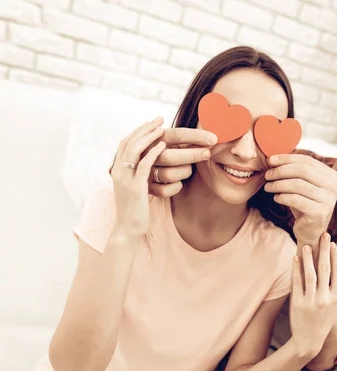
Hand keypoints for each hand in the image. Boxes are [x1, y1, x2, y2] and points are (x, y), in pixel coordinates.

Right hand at [110, 117, 165, 236]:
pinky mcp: (135, 187)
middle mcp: (118, 172)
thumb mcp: (134, 189)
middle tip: (160, 118)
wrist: (128, 230)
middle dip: (145, 128)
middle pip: (129, 142)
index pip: (125, 143)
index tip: (151, 122)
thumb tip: (148, 164)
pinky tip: (163, 145)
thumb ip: (137, 175)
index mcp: (117, 171)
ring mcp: (125, 179)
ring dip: (149, 136)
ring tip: (162, 128)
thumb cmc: (135, 211)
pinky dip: (153, 152)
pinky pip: (144, 165)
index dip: (138, 131)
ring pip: (134, 150)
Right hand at [146, 126, 217, 197]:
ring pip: (169, 175)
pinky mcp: (147, 188)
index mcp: (154, 138)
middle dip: (192, 155)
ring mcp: (145, 172)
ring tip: (189, 168)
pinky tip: (180, 182)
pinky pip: (165, 191)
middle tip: (207, 154)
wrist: (143, 168)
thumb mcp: (172, 139)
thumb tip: (213, 138)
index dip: (196, 136)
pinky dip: (176, 187)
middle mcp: (146, 155)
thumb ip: (187, 137)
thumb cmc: (166, 150)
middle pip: (170, 157)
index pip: (176, 135)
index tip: (214, 139)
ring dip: (184, 171)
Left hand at [264, 155, 336, 245]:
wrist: (311, 231)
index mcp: (332, 176)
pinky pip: (296, 199)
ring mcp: (329, 200)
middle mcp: (334, 186)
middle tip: (268, 174)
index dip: (287, 158)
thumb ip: (295, 171)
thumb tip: (274, 157)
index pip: (307, 161)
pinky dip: (282, 197)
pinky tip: (276, 198)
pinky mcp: (320, 212)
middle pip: (303, 170)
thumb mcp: (302, 185)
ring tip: (268, 187)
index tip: (270, 160)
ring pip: (298, 185)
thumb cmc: (304, 204)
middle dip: (281, 170)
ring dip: (279, 184)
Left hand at [289, 234, 336, 357]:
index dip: (334, 256)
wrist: (309, 341)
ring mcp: (312, 301)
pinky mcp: (298, 303)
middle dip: (324, 250)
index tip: (331, 242)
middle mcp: (326, 298)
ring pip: (310, 274)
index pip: (336, 272)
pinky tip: (295, 259)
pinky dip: (296, 270)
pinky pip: (297, 283)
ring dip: (308, 258)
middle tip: (323, 235)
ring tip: (306, 245)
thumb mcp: (334, 305)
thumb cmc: (323, 320)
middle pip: (325, 269)